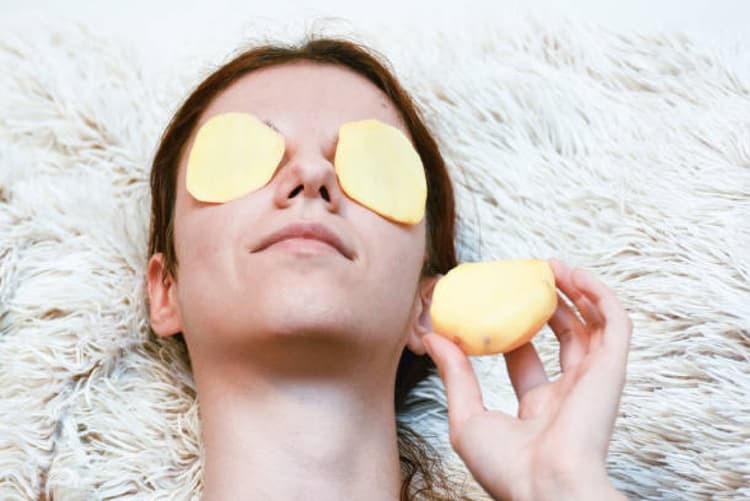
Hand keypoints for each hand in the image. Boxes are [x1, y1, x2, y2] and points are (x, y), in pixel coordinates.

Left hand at [422, 258, 631, 500]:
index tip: (494, 302)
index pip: (526, 358)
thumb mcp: (467, 417)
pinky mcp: (612, 371)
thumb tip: (434, 338)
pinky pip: (616, 325)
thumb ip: (455, 375)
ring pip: (594, 326)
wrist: (544, 488)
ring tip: (553, 266)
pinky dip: (601, 297)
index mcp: (539, 409)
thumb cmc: (507, 468)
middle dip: (549, 305)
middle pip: (564, 337)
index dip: (513, 328)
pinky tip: (575, 276)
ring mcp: (593, 381)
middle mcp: (569, 393)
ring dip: (577, 293)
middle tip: (529, 277)